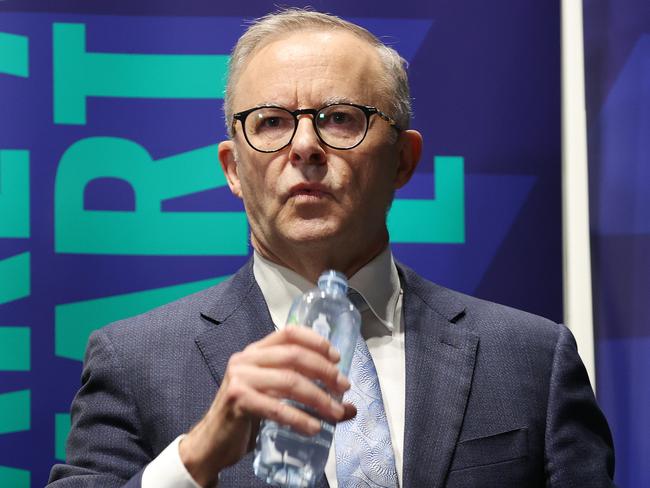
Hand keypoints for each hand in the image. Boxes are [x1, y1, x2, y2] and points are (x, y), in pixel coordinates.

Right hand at [179, 326, 355, 486]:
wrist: (213, 441)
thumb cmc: (248, 415)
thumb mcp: (276, 397)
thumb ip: (306, 394)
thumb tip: (350, 407)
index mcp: (256, 351)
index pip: (289, 333)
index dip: (316, 341)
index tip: (336, 357)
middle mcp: (246, 358)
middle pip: (294, 355)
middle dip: (324, 371)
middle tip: (343, 387)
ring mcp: (240, 378)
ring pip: (289, 381)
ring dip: (318, 397)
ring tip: (336, 412)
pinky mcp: (238, 400)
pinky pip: (276, 407)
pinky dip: (299, 418)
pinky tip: (314, 428)